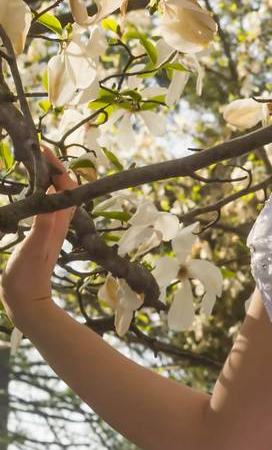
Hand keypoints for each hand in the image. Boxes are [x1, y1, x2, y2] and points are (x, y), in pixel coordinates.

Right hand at [0, 147, 77, 328]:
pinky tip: (29, 191)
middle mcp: (59, 222)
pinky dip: (39, 192)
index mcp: (58, 221)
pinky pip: (45, 206)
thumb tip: (54, 199)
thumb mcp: (34, 247)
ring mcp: (51, 228)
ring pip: (56, 196)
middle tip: (36, 151)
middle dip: (53, 167)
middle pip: (64, 187)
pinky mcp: (41, 235)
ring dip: (47, 178)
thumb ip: (43, 224)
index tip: (42, 149)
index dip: (56, 166)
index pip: (66, 185)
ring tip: (32, 163)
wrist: (26, 300)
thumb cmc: (28, 275)